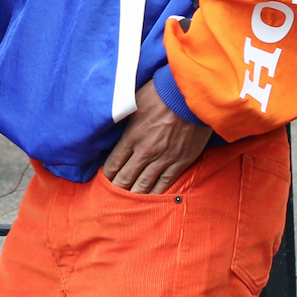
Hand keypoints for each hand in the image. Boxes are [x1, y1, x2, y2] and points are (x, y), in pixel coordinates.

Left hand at [100, 79, 211, 193]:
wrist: (191, 95)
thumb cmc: (162, 92)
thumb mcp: (135, 101)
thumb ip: (125, 119)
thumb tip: (116, 125)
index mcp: (132, 136)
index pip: (113, 163)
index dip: (107, 174)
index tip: (104, 180)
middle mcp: (145, 151)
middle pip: (126, 177)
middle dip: (117, 189)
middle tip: (111, 198)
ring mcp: (164, 158)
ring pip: (144, 184)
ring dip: (134, 195)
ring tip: (127, 204)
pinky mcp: (181, 161)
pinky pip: (165, 182)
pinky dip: (155, 192)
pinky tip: (150, 199)